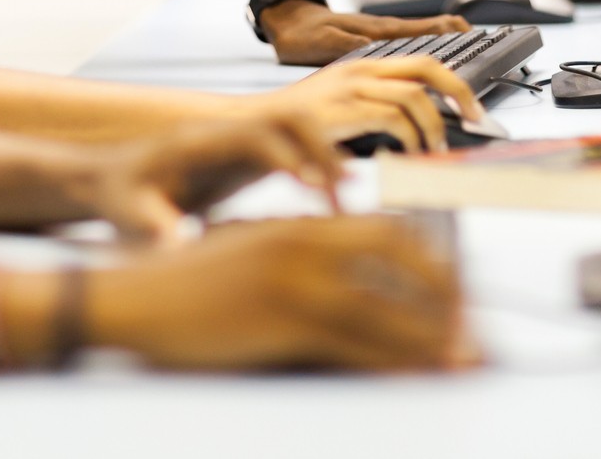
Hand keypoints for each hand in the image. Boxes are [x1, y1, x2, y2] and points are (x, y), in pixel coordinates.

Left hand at [84, 115, 348, 243]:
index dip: (285, 157)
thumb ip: (152, 226)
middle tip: (343, 192)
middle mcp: (223, 133)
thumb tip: (176, 246)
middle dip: (320, 149)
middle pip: (286, 117)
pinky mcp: (245, 159)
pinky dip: (315, 169)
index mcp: (196, 142)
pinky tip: (329, 205)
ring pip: (296, 128)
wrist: (108, 180)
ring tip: (343, 199)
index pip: (251, 134)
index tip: (310, 188)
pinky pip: (291, 151)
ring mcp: (237, 142)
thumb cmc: (117, 197)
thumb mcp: (127, 213)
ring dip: (324, 156)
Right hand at [89, 215, 468, 370]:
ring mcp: (296, 281)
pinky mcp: (282, 321)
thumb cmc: (184, 282)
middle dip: (446, 293)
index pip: (387, 230)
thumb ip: (299, 255)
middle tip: (469, 325)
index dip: (430, 260)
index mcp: (299, 225)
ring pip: (388, 307)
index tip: (455, 287)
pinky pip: (357, 345)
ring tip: (462, 358)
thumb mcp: (249, 250)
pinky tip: (417, 375)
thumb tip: (346, 279)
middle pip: (403, 258)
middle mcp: (305, 243)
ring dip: (433, 336)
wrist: (131, 296)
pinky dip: (396, 362)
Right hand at [248, 54, 485, 152]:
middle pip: (426, 67)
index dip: (452, 81)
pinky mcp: (343, 110)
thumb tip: (414, 128)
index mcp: (362, 67)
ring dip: (434, 124)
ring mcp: (351, 87)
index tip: (471, 105)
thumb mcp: (340, 107)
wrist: (253, 126)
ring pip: (415, 95)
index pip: (420, 62)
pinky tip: (409, 151)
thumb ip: (373, 108)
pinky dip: (410, 136)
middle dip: (459, 91)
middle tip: (475, 117)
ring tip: (435, 146)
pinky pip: (393, 117)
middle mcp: (360, 70)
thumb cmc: (296, 127)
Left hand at [258, 0, 475, 65]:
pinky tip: (436, 58)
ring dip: (449, 42)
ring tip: (473, 51)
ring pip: (425, 37)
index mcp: (378, 31)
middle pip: (433, 31)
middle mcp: (385, 31)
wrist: (286, 20)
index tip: (476, 38)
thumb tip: (374, 51)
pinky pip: (410, 43)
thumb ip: (348, 47)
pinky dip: (430, 47)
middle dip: (461, 37)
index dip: (451, 33)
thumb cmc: (301, 33)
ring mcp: (382, 34)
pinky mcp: (374, 40)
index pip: (425, 29)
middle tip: (488, 46)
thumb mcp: (321, 43)